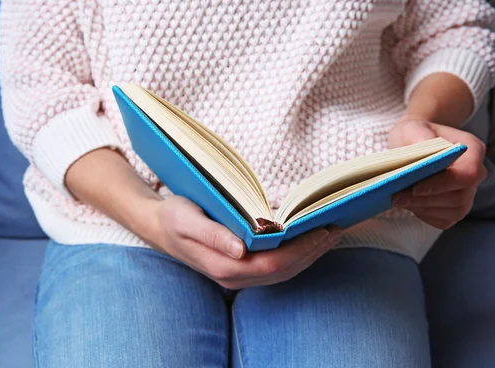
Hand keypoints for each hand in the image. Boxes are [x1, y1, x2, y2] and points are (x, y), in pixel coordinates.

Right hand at [135, 196, 342, 288]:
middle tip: (335, 228)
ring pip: (283, 272)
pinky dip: (296, 255)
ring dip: (308, 254)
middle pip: (284, 270)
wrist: (159, 227)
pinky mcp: (242, 269)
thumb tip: (241, 249)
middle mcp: (235, 276)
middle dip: (312, 251)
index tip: (322, 229)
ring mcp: (239, 275)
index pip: (273, 264)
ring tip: (329, 233)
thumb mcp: (187, 219)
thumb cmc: (175, 217)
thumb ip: (213, 235)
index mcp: (224, 265)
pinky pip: (275, 267)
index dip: (301, 249)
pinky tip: (308, 240)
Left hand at [388, 118, 486, 229]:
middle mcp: (475, 174)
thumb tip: (426, 155)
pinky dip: (424, 215)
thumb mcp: (413, 128)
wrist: (413, 145)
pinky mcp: (455, 208)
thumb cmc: (415, 135)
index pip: (468, 174)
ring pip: (453, 211)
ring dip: (423, 208)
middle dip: (426, 200)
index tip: (416, 187)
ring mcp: (468, 193)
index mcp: (472, 149)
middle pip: (459, 197)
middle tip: (397, 197)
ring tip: (398, 199)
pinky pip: (444, 220)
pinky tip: (408, 204)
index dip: (445, 184)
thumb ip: (420, 137)